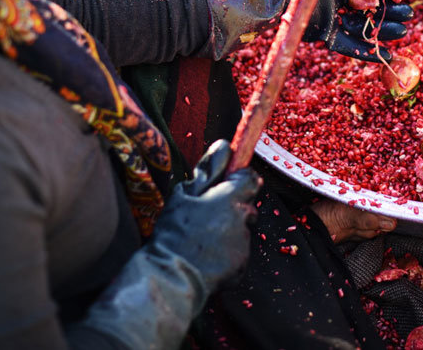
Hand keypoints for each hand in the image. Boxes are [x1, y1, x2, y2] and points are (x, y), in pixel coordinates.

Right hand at [149, 141, 260, 291]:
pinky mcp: (241, 266)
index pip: (250, 178)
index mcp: (231, 197)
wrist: (172, 276)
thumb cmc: (174, 232)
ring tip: (201, 239)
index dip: (238, 179)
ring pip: (241, 229)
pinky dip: (225, 253)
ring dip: (227, 230)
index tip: (224, 184)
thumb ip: (209, 170)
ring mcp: (244, 244)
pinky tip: (205, 256)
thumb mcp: (185, 195)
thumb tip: (225, 146)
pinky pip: (236, 252)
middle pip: (246, 204)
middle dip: (231, 207)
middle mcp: (243, 218)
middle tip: (205, 216)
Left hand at [292, 0, 416, 62]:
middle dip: (393, 11)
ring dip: (384, 31)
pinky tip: (385, 55)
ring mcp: (333, 17)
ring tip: (403, 32)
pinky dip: (365, 51)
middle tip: (410, 13)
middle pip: (373, 8)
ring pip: (364, 27)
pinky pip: (347, 45)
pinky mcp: (325, 34)